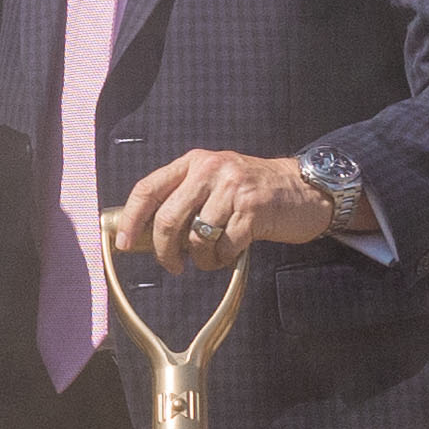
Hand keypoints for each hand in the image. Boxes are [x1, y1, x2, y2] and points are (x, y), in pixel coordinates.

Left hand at [111, 147, 331, 267]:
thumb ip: (184, 199)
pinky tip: (230, 253)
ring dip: (200, 259)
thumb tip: (147, 234)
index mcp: (194, 163)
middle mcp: (210, 170)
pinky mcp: (252, 210)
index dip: (132, 219)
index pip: (148, 188)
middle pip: (168, 219)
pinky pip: (223, 247)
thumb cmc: (253, 191)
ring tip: (211, 258)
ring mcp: (232, 189)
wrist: (302, 189)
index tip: (125, 243)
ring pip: (196, 237)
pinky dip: (222, 259)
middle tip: (172, 265)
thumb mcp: (214, 182)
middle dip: (164, 251)